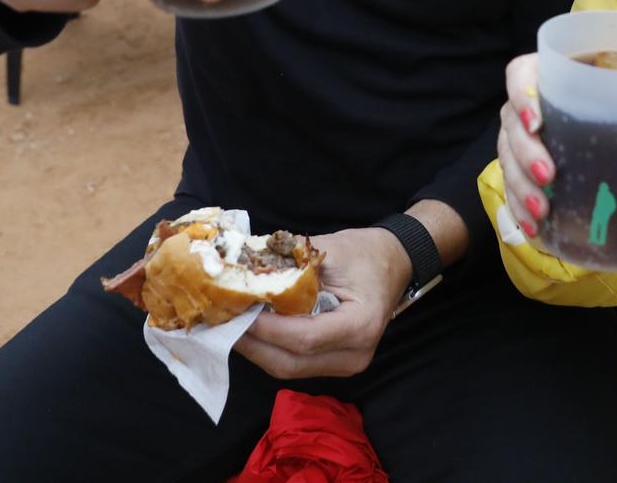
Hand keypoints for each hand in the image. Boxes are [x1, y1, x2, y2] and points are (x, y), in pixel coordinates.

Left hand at [235, 226, 409, 378]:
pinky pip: (293, 362)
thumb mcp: (330, 248)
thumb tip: (243, 267)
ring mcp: (345, 364)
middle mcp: (355, 355)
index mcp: (361, 325)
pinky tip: (250, 329)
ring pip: (287, 368)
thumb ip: (289, 262)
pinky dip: (268, 348)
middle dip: (251, 343)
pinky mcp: (334, 363)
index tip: (238, 309)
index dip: (267, 328)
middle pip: (289, 362)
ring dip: (254, 348)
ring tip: (229, 324)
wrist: (394, 263)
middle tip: (222, 319)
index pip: (304, 338)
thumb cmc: (366, 253)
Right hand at [497, 54, 551, 238]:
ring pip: (507, 156)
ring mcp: (520, 134)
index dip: (521, 96)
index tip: (536, 123)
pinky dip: (520, 206)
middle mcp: (527, 103)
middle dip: (526, 152)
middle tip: (547, 176)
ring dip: (521, 186)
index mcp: (549, 74)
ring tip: (541, 211)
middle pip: (511, 122)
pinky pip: (511, 184)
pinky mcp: (521, 164)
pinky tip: (533, 227)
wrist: (611, 119)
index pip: (519, 74)